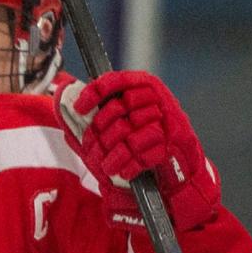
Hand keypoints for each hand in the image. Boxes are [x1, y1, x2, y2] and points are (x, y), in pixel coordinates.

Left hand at [69, 71, 219, 230]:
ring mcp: (168, 121)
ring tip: (108, 167)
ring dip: (115, 155)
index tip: (79, 108)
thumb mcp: (128, 123)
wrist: (184, 169)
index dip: (94, 93)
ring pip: (130, 134)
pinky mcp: (174, 144)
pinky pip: (144, 153)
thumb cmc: (151, 143)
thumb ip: (102, 114)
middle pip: (119, 109)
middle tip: (95, 149)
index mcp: (146, 86)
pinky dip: (131, 165)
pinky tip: (125, 172)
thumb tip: (68, 105)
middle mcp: (159, 99)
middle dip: (102, 133)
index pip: (115, 81)